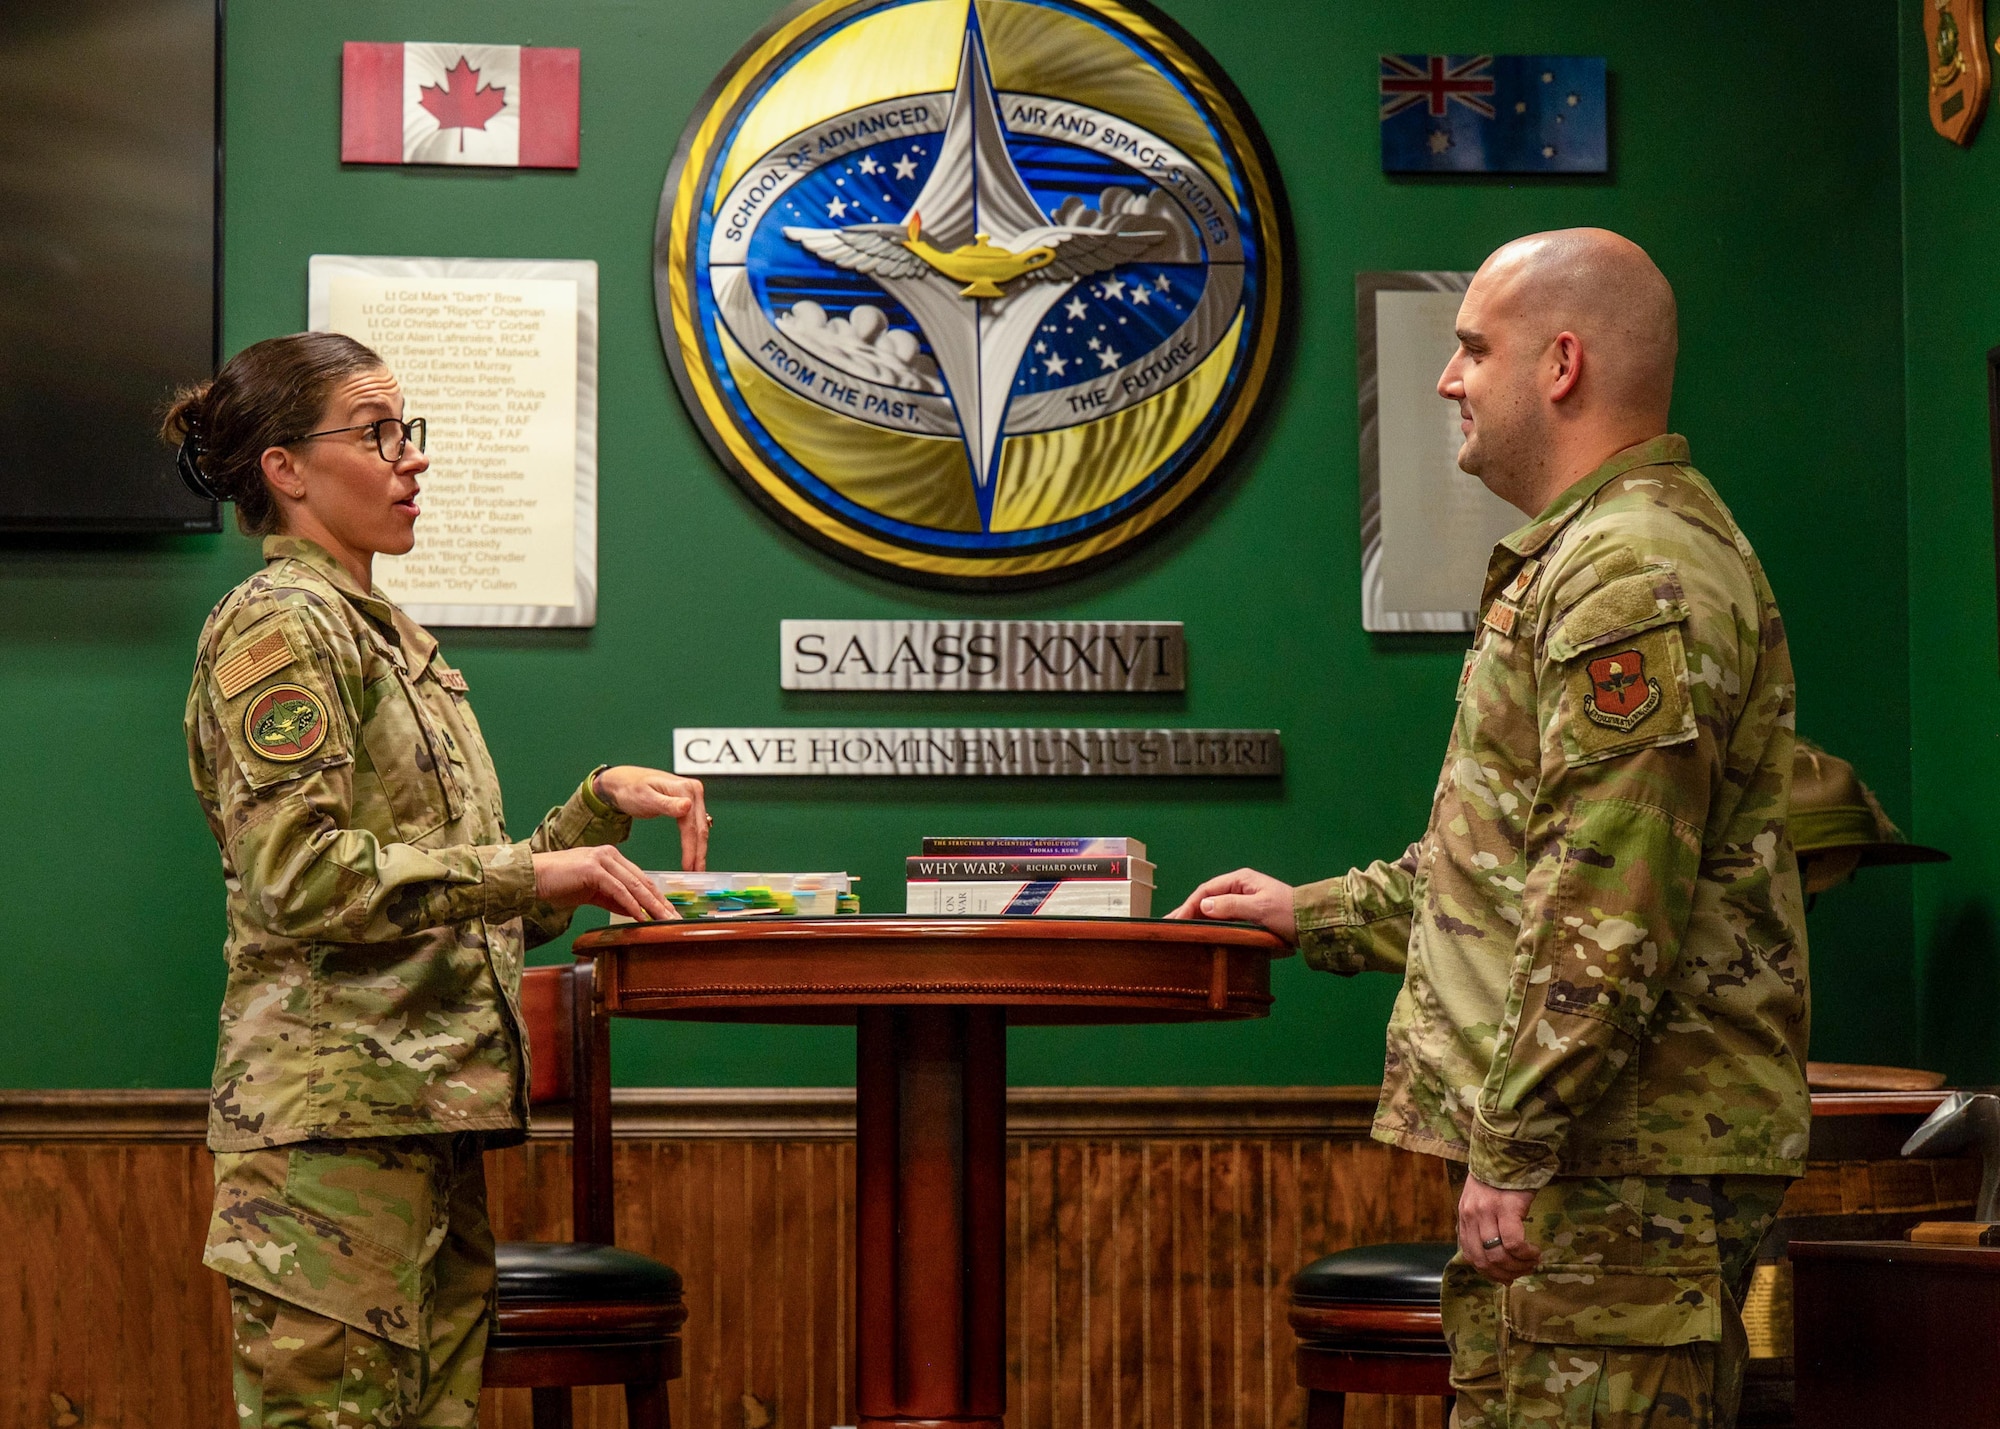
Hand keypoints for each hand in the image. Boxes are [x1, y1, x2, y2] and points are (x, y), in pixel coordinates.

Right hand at [533, 845, 675, 921]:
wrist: (532, 877)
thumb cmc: (559, 884)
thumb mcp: (592, 892)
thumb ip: (613, 899)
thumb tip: (634, 912)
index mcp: (611, 857)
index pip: (641, 878)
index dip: (657, 897)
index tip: (670, 913)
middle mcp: (610, 854)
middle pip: (643, 881)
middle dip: (661, 902)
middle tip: (675, 919)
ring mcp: (602, 859)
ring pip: (634, 885)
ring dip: (651, 905)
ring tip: (664, 921)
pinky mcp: (593, 869)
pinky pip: (618, 890)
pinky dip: (631, 905)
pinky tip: (641, 917)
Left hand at [593, 766, 709, 870]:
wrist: (623, 781)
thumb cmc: (630, 788)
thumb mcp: (645, 797)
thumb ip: (667, 804)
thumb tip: (688, 806)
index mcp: (686, 789)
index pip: (692, 825)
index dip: (691, 848)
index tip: (689, 867)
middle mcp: (694, 791)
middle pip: (700, 828)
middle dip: (699, 853)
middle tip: (696, 874)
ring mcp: (693, 797)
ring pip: (700, 828)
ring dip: (699, 849)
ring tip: (696, 869)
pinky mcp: (689, 803)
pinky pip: (694, 826)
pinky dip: (694, 841)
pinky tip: (693, 854)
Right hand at [1165, 868, 1298, 943]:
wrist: (1314, 924)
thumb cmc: (1289, 913)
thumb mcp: (1259, 909)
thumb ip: (1231, 906)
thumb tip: (1203, 905)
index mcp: (1241, 880)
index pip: (1207, 890)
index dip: (1189, 904)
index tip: (1175, 920)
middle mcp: (1240, 887)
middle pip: (1208, 897)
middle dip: (1188, 910)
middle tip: (1168, 925)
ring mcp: (1245, 900)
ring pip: (1214, 908)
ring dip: (1197, 917)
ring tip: (1179, 930)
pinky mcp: (1249, 914)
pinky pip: (1224, 917)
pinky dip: (1210, 924)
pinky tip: (1201, 932)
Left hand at [1457, 1174, 1539, 1283]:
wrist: (1508, 1151)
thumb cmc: (1498, 1178)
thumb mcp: (1481, 1201)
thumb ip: (1483, 1225)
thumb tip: (1496, 1259)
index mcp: (1464, 1216)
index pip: (1470, 1256)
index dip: (1489, 1273)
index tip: (1506, 1278)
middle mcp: (1471, 1216)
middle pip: (1483, 1260)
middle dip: (1505, 1273)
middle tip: (1523, 1271)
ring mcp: (1487, 1212)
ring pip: (1498, 1255)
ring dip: (1518, 1266)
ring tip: (1532, 1261)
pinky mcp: (1506, 1208)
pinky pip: (1513, 1243)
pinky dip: (1525, 1254)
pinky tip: (1534, 1251)